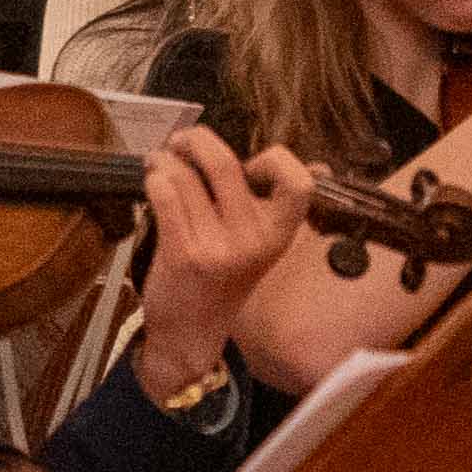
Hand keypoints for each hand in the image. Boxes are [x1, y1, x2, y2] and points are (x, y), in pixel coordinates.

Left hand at [132, 132, 313, 400]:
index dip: (276, 159)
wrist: (193, 332)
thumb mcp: (262, 245)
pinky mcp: (182, 253)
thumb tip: (318, 166)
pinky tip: (153, 179)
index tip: (251, 163)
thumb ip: (275, 205)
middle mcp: (253, 240)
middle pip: (226, 165)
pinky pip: (165, 196)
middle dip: (198, 140)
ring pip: (185, 177)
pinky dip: (154, 179)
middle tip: (185, 139)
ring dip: (166, 160)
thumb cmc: (225, 279)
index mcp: (280, 233)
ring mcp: (217, 247)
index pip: (299, 183)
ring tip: (160, 161)